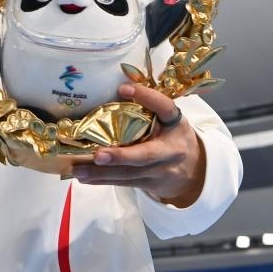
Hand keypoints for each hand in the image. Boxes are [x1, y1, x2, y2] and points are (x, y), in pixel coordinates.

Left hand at [72, 83, 205, 207]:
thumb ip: (151, 106)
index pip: (165, 108)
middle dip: (121, 156)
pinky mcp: (149, 184)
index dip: (147, 97)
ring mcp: (159, 171)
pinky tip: (83, 177)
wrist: (194, 172)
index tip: (123, 88)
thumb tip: (118, 87)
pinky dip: (102, 180)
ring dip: (102, 173)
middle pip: (145, 155)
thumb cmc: (173, 136)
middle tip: (98, 155)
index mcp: (176, 125)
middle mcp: (170, 150)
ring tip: (78, 169)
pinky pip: (124, 182)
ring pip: (129, 174)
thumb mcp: (169, 118)